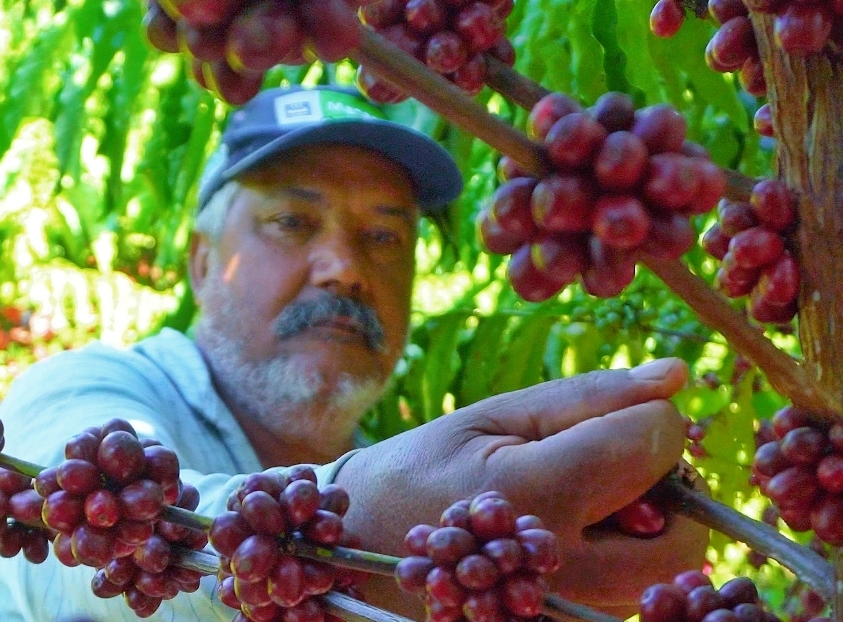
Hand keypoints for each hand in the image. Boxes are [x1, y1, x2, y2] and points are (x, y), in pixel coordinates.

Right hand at [335, 358, 706, 615]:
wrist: (365, 547)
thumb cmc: (424, 467)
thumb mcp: (495, 414)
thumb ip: (589, 395)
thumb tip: (677, 375)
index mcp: (534, 492)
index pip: (653, 444)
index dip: (646, 417)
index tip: (606, 417)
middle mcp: (559, 566)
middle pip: (686, 534)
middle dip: (666, 490)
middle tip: (610, 468)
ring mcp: (562, 611)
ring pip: (666, 571)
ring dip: (645, 529)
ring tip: (578, 503)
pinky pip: (634, 594)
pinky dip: (622, 559)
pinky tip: (569, 536)